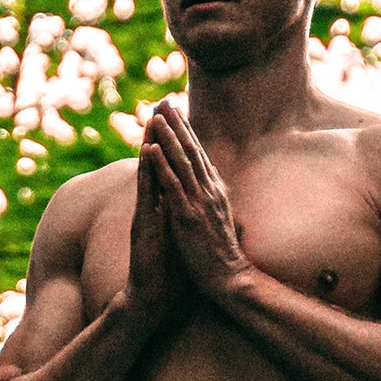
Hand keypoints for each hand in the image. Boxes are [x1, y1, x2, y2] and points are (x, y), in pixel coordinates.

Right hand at [128, 132, 178, 319]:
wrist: (152, 294)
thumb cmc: (168, 269)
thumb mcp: (180, 236)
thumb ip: (183, 217)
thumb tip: (195, 205)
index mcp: (166, 206)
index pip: (172, 169)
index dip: (177, 145)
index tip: (183, 120)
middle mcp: (154, 204)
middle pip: (159, 163)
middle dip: (163, 134)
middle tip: (165, 105)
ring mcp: (146, 211)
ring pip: (149, 171)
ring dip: (151, 143)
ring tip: (153, 116)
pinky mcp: (142, 222)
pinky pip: (145, 191)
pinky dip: (147, 169)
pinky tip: (147, 150)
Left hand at [144, 100, 250, 299]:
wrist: (230, 278)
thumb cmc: (223, 254)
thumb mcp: (221, 218)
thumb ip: (215, 196)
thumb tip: (212, 178)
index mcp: (215, 190)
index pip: (199, 154)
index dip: (187, 131)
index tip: (176, 111)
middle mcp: (209, 190)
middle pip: (191, 150)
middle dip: (177, 124)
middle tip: (164, 101)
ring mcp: (199, 202)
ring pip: (181, 161)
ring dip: (168, 137)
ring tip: (156, 116)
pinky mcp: (188, 217)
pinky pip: (172, 185)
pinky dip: (161, 165)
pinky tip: (151, 149)